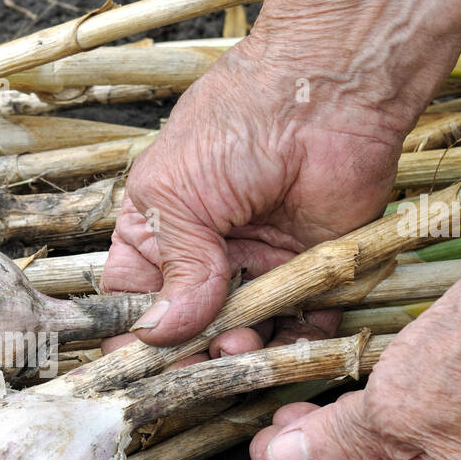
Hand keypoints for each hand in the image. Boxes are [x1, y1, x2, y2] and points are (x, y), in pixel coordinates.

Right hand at [100, 39, 405, 357]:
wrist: (327, 91)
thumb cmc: (235, 123)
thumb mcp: (177, 196)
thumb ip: (175, 269)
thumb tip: (159, 335)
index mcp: (157, 232)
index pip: (134, 302)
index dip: (133, 339)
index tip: (137, 368)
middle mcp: (206, 256)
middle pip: (188, 330)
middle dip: (190, 354)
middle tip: (199, 363)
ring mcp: (259, 266)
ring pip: (242, 335)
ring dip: (238, 353)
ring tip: (238, 346)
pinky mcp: (313, 272)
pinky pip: (301, 325)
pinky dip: (291, 345)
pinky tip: (278, 348)